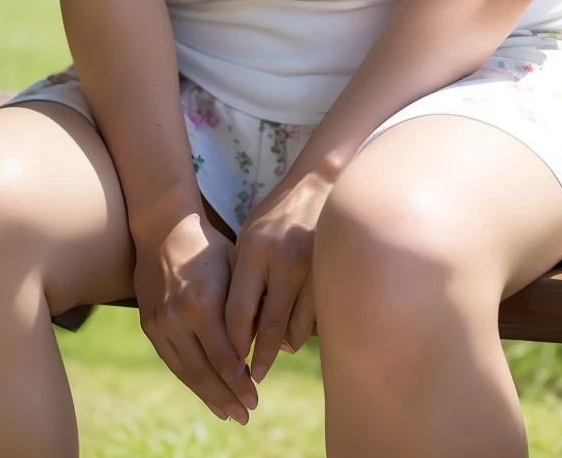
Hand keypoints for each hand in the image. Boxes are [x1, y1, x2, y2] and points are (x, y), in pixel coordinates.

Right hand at [132, 211, 259, 424]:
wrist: (163, 228)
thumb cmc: (209, 245)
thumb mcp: (234, 268)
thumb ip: (243, 308)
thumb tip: (258, 346)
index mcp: (202, 303)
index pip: (224, 357)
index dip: (240, 382)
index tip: (256, 396)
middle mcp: (177, 318)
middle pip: (205, 372)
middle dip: (227, 397)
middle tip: (246, 413)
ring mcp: (160, 324)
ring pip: (186, 372)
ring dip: (208, 395)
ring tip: (229, 412)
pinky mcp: (149, 326)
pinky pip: (172, 361)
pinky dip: (190, 380)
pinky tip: (205, 392)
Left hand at [224, 171, 332, 383]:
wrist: (318, 184)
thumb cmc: (276, 214)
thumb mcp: (248, 238)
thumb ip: (241, 279)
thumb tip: (238, 328)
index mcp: (255, 251)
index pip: (239, 309)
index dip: (233, 342)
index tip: (229, 362)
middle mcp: (283, 261)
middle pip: (269, 325)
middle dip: (260, 357)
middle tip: (253, 377)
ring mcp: (311, 268)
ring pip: (296, 327)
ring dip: (283, 345)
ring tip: (274, 350)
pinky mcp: (332, 273)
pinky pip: (316, 317)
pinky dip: (302, 330)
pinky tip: (293, 331)